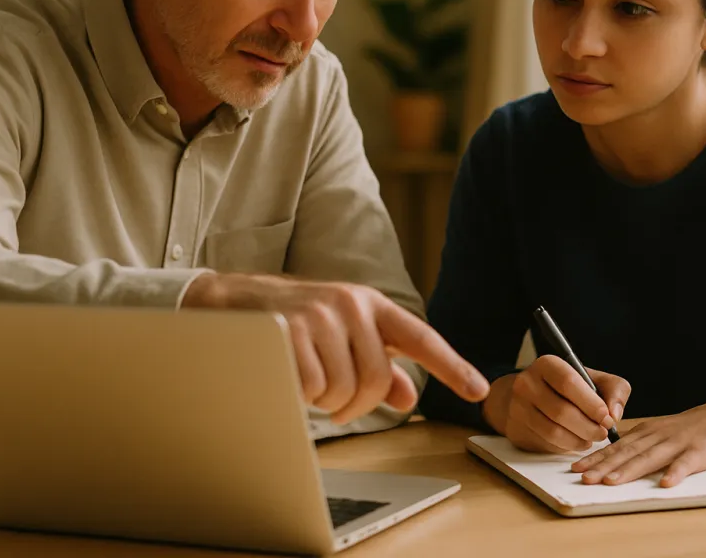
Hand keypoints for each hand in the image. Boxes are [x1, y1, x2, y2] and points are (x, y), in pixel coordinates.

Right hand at [183, 272, 489, 423]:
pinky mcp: (289, 331)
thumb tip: (410, 395)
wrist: (226, 303)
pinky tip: (287, 375)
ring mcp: (319, 315)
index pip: (420, 337)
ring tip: (305, 380)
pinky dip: (300, 395)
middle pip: (377, 380)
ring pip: (344, 389)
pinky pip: (312, 388)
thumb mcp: (339, 336)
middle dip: (356, 403)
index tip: (479, 388)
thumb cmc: (288, 324)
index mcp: (368, 303)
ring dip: (325, 400)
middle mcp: (349, 304)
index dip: (452, 366)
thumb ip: (377, 362)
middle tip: (333, 401)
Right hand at [484, 355, 630, 453]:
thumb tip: (614, 414)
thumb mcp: (592, 379)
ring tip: (591, 438)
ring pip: (553, 431)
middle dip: (589, 427)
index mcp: (547, 364)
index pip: (568, 383)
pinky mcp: (517, 429)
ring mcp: (518, 407)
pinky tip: (576, 441)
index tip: (606, 417)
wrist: (528, 396)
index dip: (591, 404)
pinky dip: (567, 446)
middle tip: (603, 432)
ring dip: (579, 440)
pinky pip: (546, 443)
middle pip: (561, 411)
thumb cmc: (566, 387)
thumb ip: (614, 389)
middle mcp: (527, 383)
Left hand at [570, 391, 705, 486]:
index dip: (596, 457)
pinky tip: (665, 484)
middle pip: (627, 452)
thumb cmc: (697, 427)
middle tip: (583, 477)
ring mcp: (679, 443)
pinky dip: (676, 473)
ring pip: (650, 457)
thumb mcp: (664, 431)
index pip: (617, 446)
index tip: (576, 468)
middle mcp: (659, 435)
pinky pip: (686, 463)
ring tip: (611, 482)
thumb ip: (643, 443)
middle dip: (603, 466)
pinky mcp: (701, 451)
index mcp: (649, 431)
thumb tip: (617, 457)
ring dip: (629, 470)